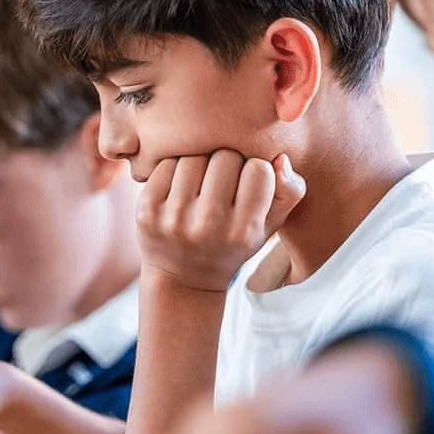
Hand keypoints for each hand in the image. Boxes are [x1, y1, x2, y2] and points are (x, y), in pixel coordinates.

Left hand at [137, 149, 304, 292]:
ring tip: (201, 183)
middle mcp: (208, 226)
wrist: (183, 277)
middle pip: (225, 157)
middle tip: (222, 183)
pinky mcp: (145, 211)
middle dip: (227, 163)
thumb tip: (279, 158)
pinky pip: (165, 164)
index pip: (260, 169)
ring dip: (199, 162)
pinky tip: (179, 188)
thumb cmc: (232, 243)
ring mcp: (173, 219)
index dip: (256, 170)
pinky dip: (173, 169)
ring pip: (193, 156)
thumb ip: (289, 192)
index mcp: (243, 231)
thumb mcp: (269, 227)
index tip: (248, 184)